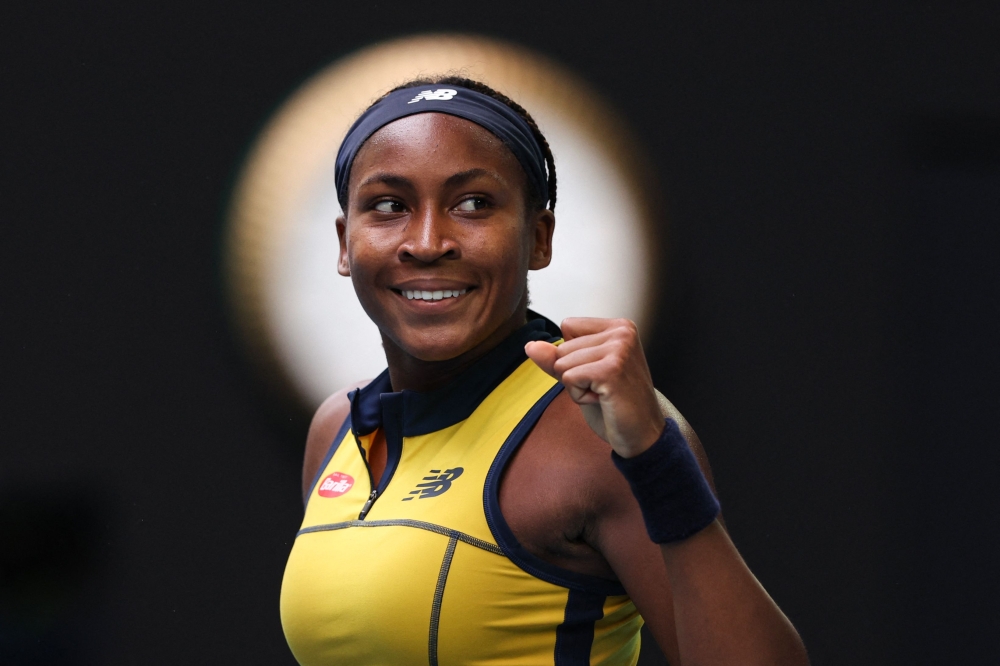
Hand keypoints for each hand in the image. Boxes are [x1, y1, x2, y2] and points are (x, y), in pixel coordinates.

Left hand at [525, 318, 664, 457]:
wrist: (641, 435)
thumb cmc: (614, 404)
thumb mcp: (580, 374)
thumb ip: (555, 358)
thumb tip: (531, 346)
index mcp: (619, 327)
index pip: (568, 326)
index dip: (574, 355)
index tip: (600, 373)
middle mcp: (622, 332)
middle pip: (562, 346)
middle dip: (574, 374)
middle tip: (604, 388)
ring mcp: (618, 350)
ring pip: (562, 363)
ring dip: (577, 387)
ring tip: (604, 395)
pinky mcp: (611, 370)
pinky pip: (568, 378)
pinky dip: (579, 396)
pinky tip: (603, 401)